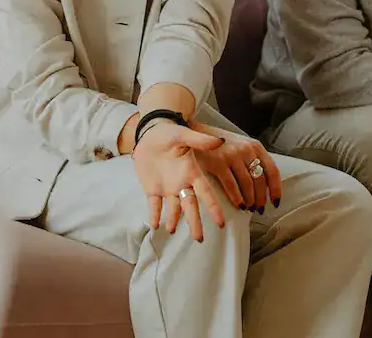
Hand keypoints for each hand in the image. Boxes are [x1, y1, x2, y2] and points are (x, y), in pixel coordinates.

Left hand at [132, 120, 226, 240]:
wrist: (150, 134)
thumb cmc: (169, 133)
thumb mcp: (183, 135)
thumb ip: (199, 140)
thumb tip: (220, 140)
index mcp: (192, 172)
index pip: (205, 192)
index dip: (213, 207)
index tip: (220, 222)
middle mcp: (182, 183)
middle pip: (190, 206)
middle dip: (195, 222)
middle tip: (199, 239)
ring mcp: (167, 188)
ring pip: (173, 209)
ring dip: (173, 220)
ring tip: (171, 230)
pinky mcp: (152, 190)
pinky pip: (154, 206)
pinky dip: (154, 216)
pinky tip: (155, 225)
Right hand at [190, 120, 281, 213]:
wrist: (197, 133)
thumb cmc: (221, 144)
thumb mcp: (241, 146)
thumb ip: (252, 159)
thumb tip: (264, 185)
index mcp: (255, 146)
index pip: (272, 170)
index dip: (276, 188)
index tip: (275, 201)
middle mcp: (246, 149)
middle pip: (260, 180)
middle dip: (261, 198)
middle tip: (259, 209)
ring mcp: (232, 155)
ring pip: (247, 184)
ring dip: (249, 200)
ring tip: (248, 208)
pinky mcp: (218, 161)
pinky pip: (231, 185)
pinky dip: (236, 198)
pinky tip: (237, 204)